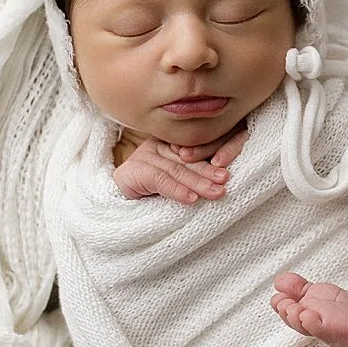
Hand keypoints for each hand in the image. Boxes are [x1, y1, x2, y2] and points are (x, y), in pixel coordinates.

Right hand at [112, 123, 247, 203]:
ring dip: (199, 183)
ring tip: (217, 192)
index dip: (215, 150)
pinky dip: (177, 190)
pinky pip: (161, 180)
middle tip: (226, 180)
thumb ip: (195, 174)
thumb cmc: (154, 195)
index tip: (230, 164)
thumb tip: (226, 178)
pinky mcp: (134, 171)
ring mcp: (146, 156)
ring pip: (178, 170)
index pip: (199, 143)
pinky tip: (191, 200)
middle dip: (209, 170)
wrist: (117, 204)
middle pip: (190, 157)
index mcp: (172, 143)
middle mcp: (159, 145)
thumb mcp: (178, 182)